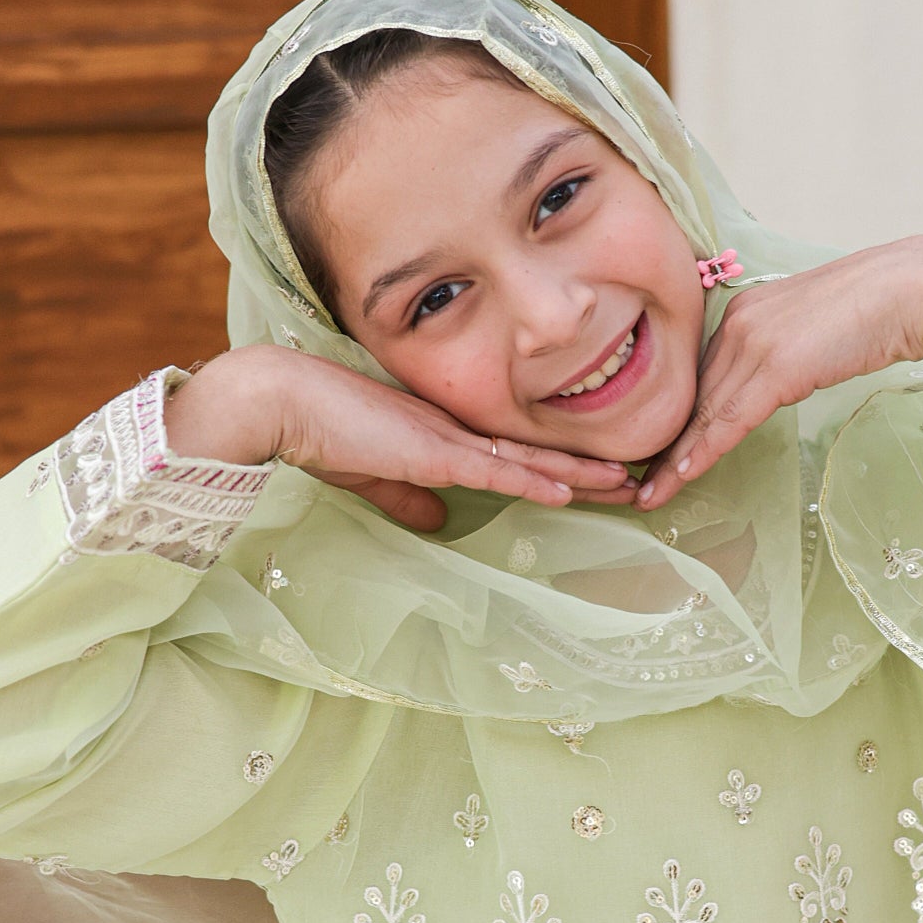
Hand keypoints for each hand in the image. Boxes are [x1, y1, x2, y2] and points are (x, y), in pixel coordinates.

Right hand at [166, 345, 632, 534]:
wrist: (280, 402)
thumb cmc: (316, 433)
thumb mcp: (369, 474)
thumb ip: (406, 495)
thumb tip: (439, 520)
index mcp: (444, 432)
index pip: (516, 451)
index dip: (561, 465)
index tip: (602, 477)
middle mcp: (457, 429)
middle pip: (539, 451)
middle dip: (591, 468)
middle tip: (642, 479)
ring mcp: (448, 437)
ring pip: (530, 458)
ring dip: (580, 475)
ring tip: (629, 484)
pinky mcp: (430, 450)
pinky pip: (494, 468)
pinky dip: (533, 480)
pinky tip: (568, 492)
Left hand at [636, 236, 922, 509]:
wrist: (915, 289)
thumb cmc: (882, 309)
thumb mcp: (816, 332)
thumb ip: (786, 354)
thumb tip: (778, 381)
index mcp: (745, 311)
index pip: (702, 375)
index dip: (681, 417)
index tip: (657, 450)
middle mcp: (737, 322)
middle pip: (694, 396)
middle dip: (665, 442)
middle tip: (637, 481)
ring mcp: (752, 341)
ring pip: (703, 413)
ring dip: (674, 459)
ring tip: (647, 494)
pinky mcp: (773, 365)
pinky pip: (726, 421)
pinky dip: (699, 453)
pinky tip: (678, 479)